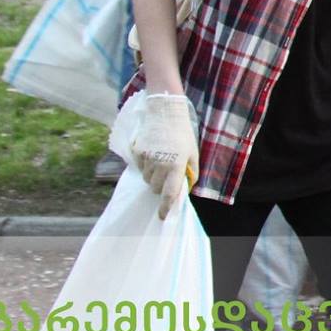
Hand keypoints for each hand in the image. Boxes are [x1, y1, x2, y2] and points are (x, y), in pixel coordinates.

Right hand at [130, 93, 199, 219]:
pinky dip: (145, 165)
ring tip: (161, 161)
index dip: (166, 207)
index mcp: (177, 165)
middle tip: (167, 176)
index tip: (162, 217)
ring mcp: (147, 158)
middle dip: (160, 187)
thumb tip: (185, 189)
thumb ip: (191, 172)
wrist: (165, 113)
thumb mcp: (192, 153)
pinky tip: (153, 153)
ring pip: (146, 179)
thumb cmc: (182, 134)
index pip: (170, 193)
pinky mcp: (138, 152)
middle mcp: (160, 164)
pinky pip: (139, 167)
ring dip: (153, 176)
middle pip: (155, 188)